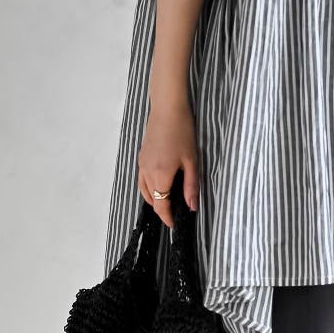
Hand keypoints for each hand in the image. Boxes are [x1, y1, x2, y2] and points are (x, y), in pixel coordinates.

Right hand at [137, 100, 199, 227]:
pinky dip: (149, 186)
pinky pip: (142, 178)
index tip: (175, 224)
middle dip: (161, 208)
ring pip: (143, 190)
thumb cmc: (183, 131)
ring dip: (153, 198)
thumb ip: (191, 185)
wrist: (167, 108)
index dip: (167, 217)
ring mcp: (141, 164)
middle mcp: (146, 172)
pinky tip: (161, 181)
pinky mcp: (141, 156)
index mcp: (160, 175)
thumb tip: (192, 207)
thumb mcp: (192, 160)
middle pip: (150, 199)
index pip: (160, 205)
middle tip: (175, 211)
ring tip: (168, 199)